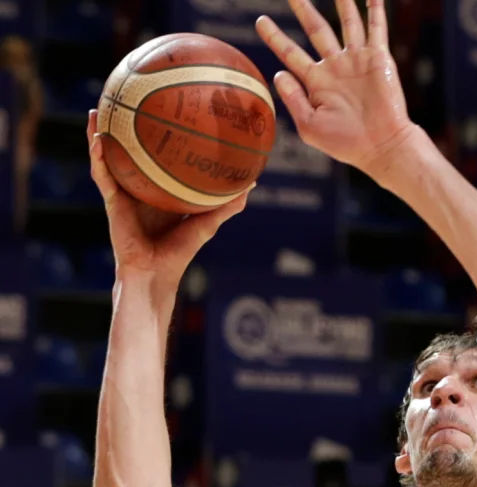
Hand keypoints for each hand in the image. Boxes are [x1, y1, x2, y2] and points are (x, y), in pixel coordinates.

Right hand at [87, 110, 249, 282]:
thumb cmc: (181, 250)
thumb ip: (228, 204)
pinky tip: (98, 135)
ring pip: (108, 157)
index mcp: (157, 189)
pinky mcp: (111, 200)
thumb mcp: (208, 221)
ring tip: (98, 109)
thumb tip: (252, 183)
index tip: (163, 109)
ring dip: (101, 133)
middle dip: (124, 127)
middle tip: (126, 99)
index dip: (157, 136)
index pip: (156, 157)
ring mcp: (122, 192)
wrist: (156, 272)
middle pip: (128, 151)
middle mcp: (138, 187)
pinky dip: (98, 154)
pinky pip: (103, 173)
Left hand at [257, 0, 412, 174]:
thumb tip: (279, 72)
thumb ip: (293, 99)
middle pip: (317, 30)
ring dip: (342, 4)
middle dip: (304, 10)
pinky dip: (376, 11)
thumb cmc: (345, 143)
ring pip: (347, 24)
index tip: (260, 20)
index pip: (290, 53)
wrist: (381, 147)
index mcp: (318, 82)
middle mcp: (336, 67)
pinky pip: (376, 30)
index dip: (275, 37)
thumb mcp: (309, 125)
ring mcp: (358, 61)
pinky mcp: (378, 60)